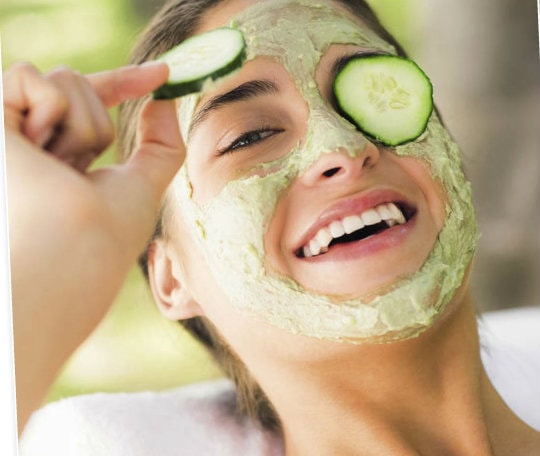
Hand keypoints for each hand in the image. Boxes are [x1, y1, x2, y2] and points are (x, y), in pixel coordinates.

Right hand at [4, 61, 183, 430]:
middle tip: (80, 169)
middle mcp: (35, 145)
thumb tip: (165, 96)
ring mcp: (11, 134)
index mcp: (65, 161)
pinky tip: (37, 146)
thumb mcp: (145, 185)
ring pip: (63, 81)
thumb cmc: (107, 235)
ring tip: (58, 167)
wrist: (69, 255)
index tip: (163, 75)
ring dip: (81, 125)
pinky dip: (48, 106)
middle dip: (98, 124)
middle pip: (81, 87)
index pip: (92, 108)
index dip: (125, 83)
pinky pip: (25, 75)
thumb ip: (160, 142)